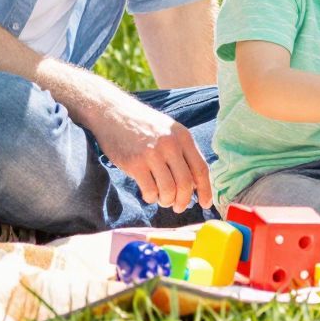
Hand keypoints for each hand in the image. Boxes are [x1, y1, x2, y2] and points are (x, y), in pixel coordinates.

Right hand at [87, 88, 213, 212]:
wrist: (113, 113)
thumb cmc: (143, 126)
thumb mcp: (169, 131)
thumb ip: (182, 152)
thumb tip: (195, 184)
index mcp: (183, 136)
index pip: (201, 169)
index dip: (206, 190)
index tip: (205, 204)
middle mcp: (170, 144)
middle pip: (186, 184)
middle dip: (184, 201)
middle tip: (179, 207)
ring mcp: (152, 154)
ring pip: (169, 191)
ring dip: (167, 201)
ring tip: (162, 199)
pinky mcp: (135, 163)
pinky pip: (150, 191)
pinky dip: (151, 198)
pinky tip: (148, 193)